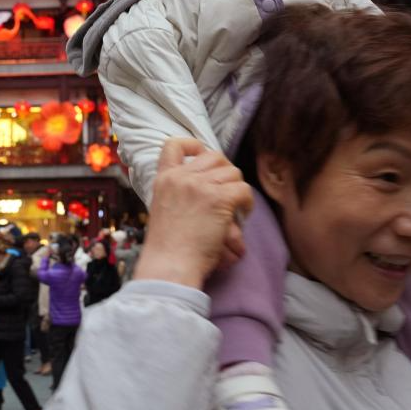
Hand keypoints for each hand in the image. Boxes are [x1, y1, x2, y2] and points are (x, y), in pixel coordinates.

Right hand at [135, 138, 251, 289]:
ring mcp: (200, 186)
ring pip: (233, 172)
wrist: (170, 264)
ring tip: (236, 207)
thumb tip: (208, 188)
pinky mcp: (218, 199)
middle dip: (225, 172)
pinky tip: (242, 215)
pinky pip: (243, 190)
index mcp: (164, 179)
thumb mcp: (163, 209)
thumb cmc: (167, 247)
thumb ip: (178, 193)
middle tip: (228, 191)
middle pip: (214, 156)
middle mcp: (182, 177)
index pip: (174, 145)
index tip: (202, 156)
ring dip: (237, 189)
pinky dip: (247, 203)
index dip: (193, 146)